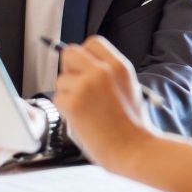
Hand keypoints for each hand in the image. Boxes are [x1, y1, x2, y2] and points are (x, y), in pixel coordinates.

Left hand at [55, 36, 154, 170]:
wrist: (134, 149)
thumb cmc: (131, 125)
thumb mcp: (128, 87)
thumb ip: (108, 73)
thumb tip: (82, 68)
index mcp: (118, 65)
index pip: (92, 43)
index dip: (85, 55)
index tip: (84, 69)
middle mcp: (102, 70)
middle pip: (70, 53)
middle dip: (69, 69)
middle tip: (77, 87)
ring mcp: (86, 85)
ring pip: (61, 80)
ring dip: (67, 95)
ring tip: (86, 111)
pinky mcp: (73, 103)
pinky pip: (58, 99)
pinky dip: (65, 110)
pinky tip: (82, 120)